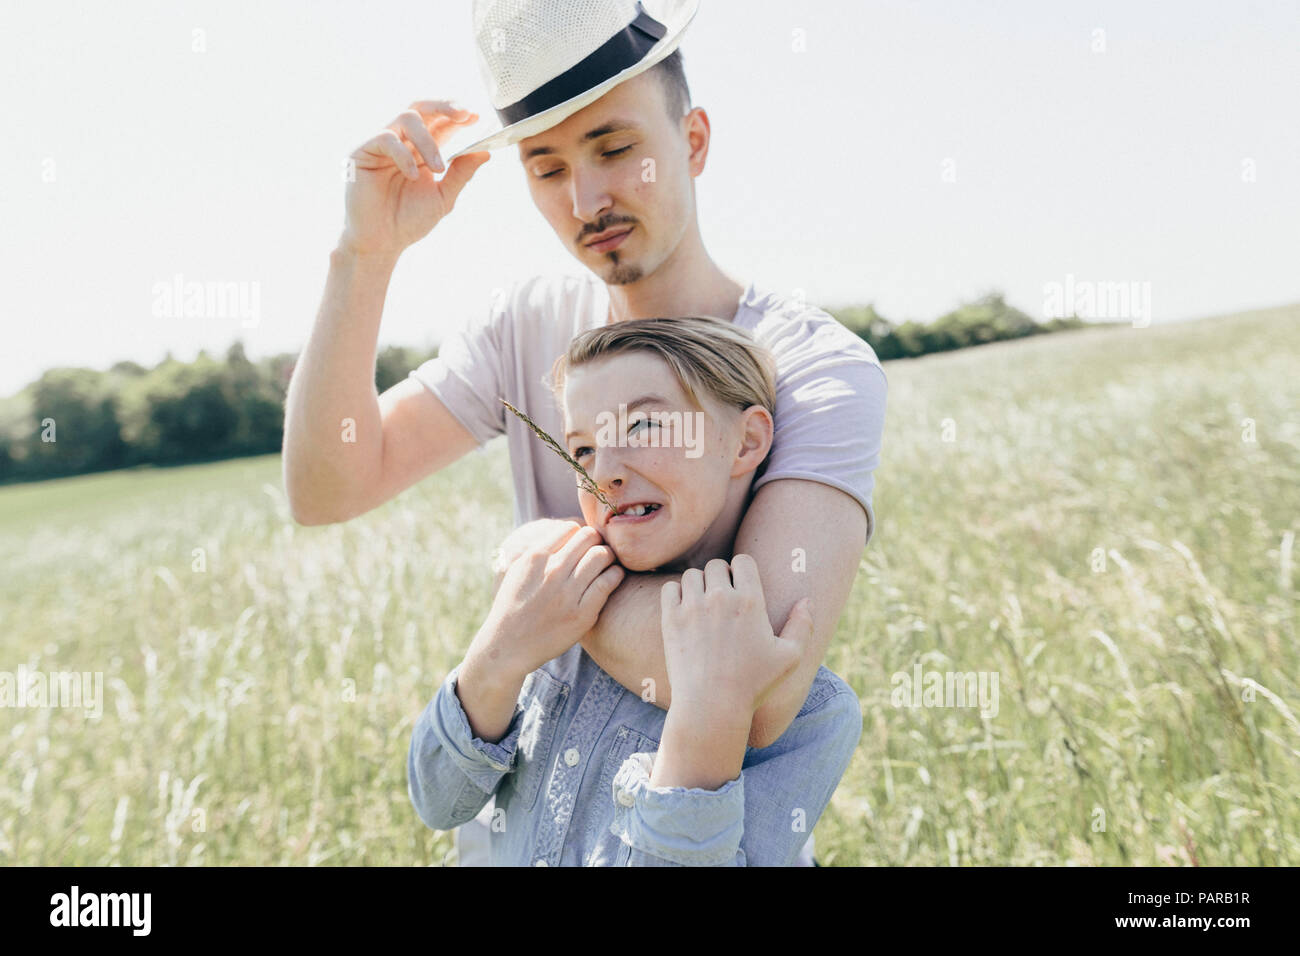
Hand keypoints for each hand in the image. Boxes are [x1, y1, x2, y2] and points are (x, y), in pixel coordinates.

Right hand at [339, 100, 490, 258]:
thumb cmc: (409, 220)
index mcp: (422, 149)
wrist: (381, 242)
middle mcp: (402, 141)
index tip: (476, 117)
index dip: (457, 115)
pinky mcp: (362, 151)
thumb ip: (461, 173)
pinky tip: (412, 176)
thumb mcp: (443, 197)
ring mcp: (382, 144)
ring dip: (428, 141)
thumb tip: (485, 152)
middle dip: (444, 106)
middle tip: (463, 115)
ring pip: (406, 118)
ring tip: (438, 168)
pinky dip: (404, 155)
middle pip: (421, 107)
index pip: (439, 121)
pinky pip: (385, 138)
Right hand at [473, 521, 624, 679]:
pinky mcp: (582, 614)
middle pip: (589, 537)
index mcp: (534, 558)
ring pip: (602, 555)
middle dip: (596, 540)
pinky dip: (615, 574)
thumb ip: (538, 547)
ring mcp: (568, 593)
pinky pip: (609, 582)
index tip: (582, 542)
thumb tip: (564, 529)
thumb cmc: (512, 605)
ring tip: (606, 563)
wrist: (508, 646)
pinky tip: (612, 577)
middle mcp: (552, 572)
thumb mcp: (515, 569)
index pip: (570, 527)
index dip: (579, 533)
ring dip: (608, 556)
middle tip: (597, 550)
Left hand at [659, 555, 810, 718]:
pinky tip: (685, 608)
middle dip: (721, 576)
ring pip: (693, 575)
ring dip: (699, 584)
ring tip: (704, 603)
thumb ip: (802, 626)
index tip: (741, 585)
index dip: (743, 570)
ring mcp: (693, 607)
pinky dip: (677, 593)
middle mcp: (720, 598)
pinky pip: (670, 588)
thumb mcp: (789, 658)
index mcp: (750, 602)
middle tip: (723, 597)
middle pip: (716, 565)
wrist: (711, 706)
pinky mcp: (671, 619)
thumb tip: (806, 600)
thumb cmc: (753, 685)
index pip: (742, 561)